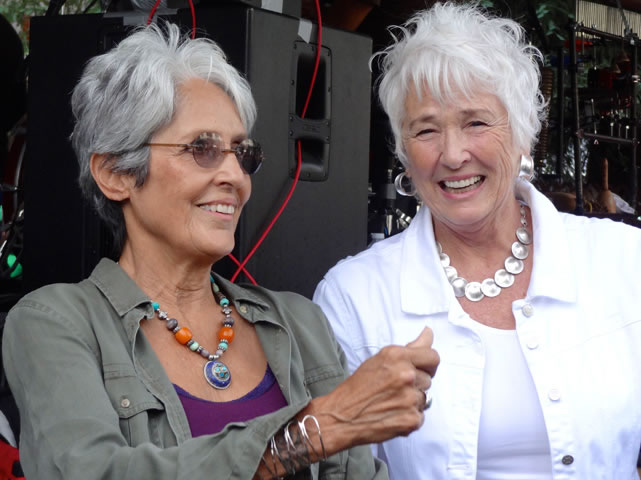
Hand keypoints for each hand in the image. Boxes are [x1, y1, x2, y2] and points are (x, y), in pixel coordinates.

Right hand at [309, 328, 439, 450]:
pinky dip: (408, 417)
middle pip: (428, 379)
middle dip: (415, 384)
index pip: (433, 357)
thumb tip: (428, 333)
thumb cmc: (357, 388)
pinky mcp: (411, 419)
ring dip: (411, 401)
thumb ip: (409, 348)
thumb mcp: (380, 359)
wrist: (341, 416)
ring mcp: (409, 398)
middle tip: (394, 388)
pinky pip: (420, 415)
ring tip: (390, 402)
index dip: (429, 364)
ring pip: (424, 398)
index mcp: (397, 356)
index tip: (423, 368)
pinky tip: (392, 414)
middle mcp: (405, 375)